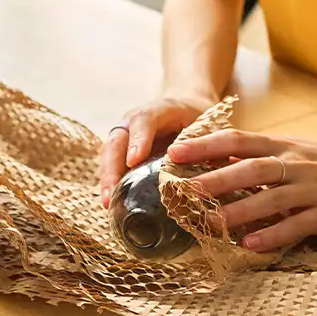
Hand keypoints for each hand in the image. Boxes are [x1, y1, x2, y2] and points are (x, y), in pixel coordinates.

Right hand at [98, 95, 214, 207]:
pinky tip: (112, 206)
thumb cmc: (197, 118)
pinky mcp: (123, 154)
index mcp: (157, 110)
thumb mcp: (205, 124)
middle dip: (112, 168)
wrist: (187, 109)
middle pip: (116, 142)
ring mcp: (125, 138)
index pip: (144, 121)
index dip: (138, 140)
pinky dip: (111, 185)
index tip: (134, 160)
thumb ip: (203, 142)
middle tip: (112, 193)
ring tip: (107, 204)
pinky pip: (112, 168)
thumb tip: (210, 169)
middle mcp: (133, 123)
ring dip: (107, 180)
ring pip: (109, 156)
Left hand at [166, 130, 316, 251]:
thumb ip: (263, 154)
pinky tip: (249, 244)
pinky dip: (272, 234)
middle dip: (216, 179)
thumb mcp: (298, 149)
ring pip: (271, 198)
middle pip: (252, 168)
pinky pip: (296, 226)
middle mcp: (297, 164)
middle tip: (185, 190)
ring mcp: (313, 190)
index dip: (206, 145)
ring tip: (209, 223)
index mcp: (286, 145)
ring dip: (238, 211)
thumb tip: (218, 157)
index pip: (239, 140)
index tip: (176, 151)